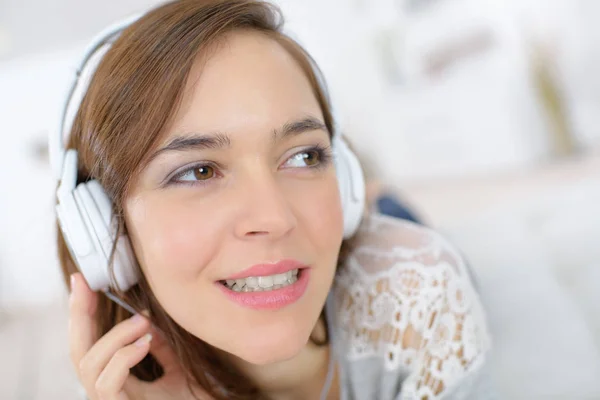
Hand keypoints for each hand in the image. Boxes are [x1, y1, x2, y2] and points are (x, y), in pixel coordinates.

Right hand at [68, 272, 204, 398]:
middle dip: (78, 315)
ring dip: (113, 336)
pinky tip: (145, 343)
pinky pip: (106, 384)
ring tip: (142, 321)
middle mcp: (107, 392)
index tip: (82, 281)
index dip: (82, 313)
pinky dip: (123, 357)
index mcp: (116, 380)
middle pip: (77, 352)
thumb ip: (158, 347)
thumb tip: (146, 321)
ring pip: (87, 365)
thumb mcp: (176, 368)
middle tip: (87, 285)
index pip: (90, 343)